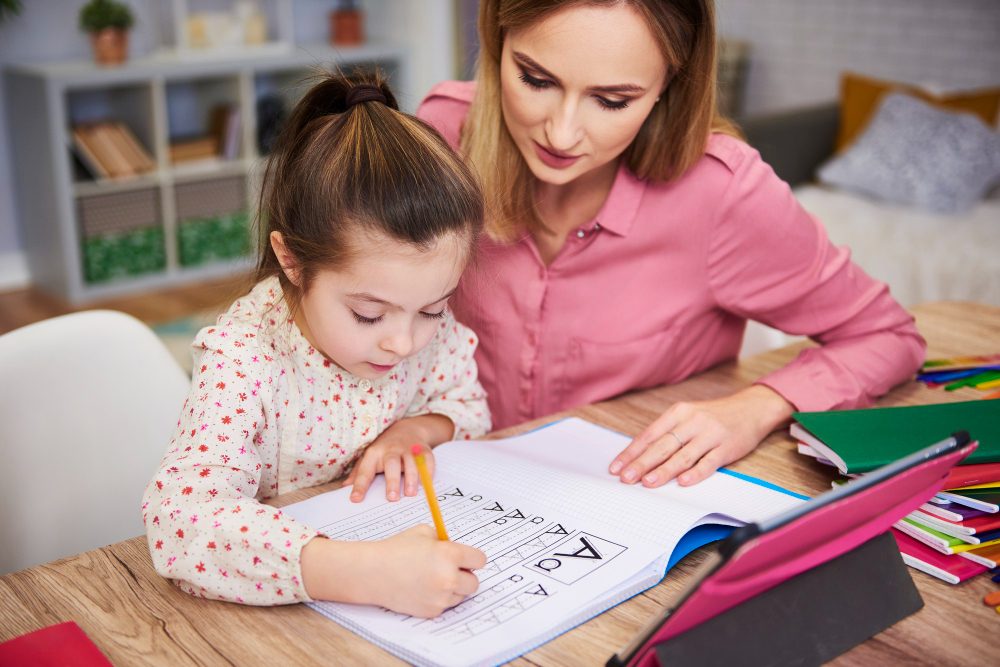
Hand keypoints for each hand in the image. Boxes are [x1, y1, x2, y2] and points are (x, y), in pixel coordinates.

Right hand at [301, 526, 486, 616]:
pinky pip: (444, 605)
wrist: (373, 572)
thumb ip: (445, 541)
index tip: (467, 559)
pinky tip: (422, 588)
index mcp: (450, 554)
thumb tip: (460, 551)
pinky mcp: (431, 611)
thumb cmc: (396, 549)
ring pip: (460, 596)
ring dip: (452, 588)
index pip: (479, 560)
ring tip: (432, 578)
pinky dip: (438, 598)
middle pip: (474, 583)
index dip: (473, 559)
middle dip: (465, 576)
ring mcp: (440, 597)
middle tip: (451, 570)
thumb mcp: (423, 532)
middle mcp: (448, 578)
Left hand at [345, 414, 454, 502]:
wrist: (407, 429)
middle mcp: (391, 449)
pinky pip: (427, 460)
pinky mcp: (424, 450)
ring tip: (410, 494)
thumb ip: (358, 473)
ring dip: (412, 478)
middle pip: (391, 464)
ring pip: (411, 462)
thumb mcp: (369, 457)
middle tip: (392, 498)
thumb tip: (345, 488)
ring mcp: (409, 449)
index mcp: (374, 453)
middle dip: (391, 481)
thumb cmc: (385, 449)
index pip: (365, 470)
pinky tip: (426, 484)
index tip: (356, 500)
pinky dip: (428, 472)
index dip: (360, 485)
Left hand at [609, 385, 794, 486]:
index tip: (617, 467)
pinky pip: (709, 462)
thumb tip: (640, 455)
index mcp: (678, 412)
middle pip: (662, 446)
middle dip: (642, 463)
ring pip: (683, 455)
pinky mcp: (727, 447)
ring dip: (664, 470)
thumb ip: (667, 433)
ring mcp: (710, 434)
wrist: (752, 408)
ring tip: (647, 482)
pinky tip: (683, 482)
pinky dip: (696, 473)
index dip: (632, 452)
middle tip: (626, 478)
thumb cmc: (714, 415)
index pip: (649, 435)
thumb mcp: (688, 415)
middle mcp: (692, 421)